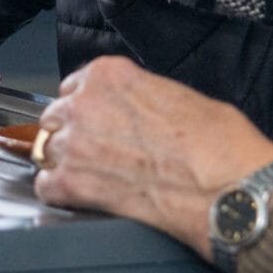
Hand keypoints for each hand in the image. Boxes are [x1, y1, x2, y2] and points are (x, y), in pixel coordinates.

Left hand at [31, 57, 272, 258]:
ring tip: (92, 178)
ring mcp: (74, 144)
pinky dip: (60, 194)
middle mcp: (84, 103)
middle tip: (97, 154)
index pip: (75, 87)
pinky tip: (81, 198)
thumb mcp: (180, 95)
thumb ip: (142, 96)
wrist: (226, 186)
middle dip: (72, 134)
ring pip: (46, 150)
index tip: (98, 122)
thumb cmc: (218, 142)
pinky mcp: (72, 184)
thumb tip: (137, 111)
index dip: (87, 108)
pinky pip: (45, 187)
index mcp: (110, 74)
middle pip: (56, 118)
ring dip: (65, 164)